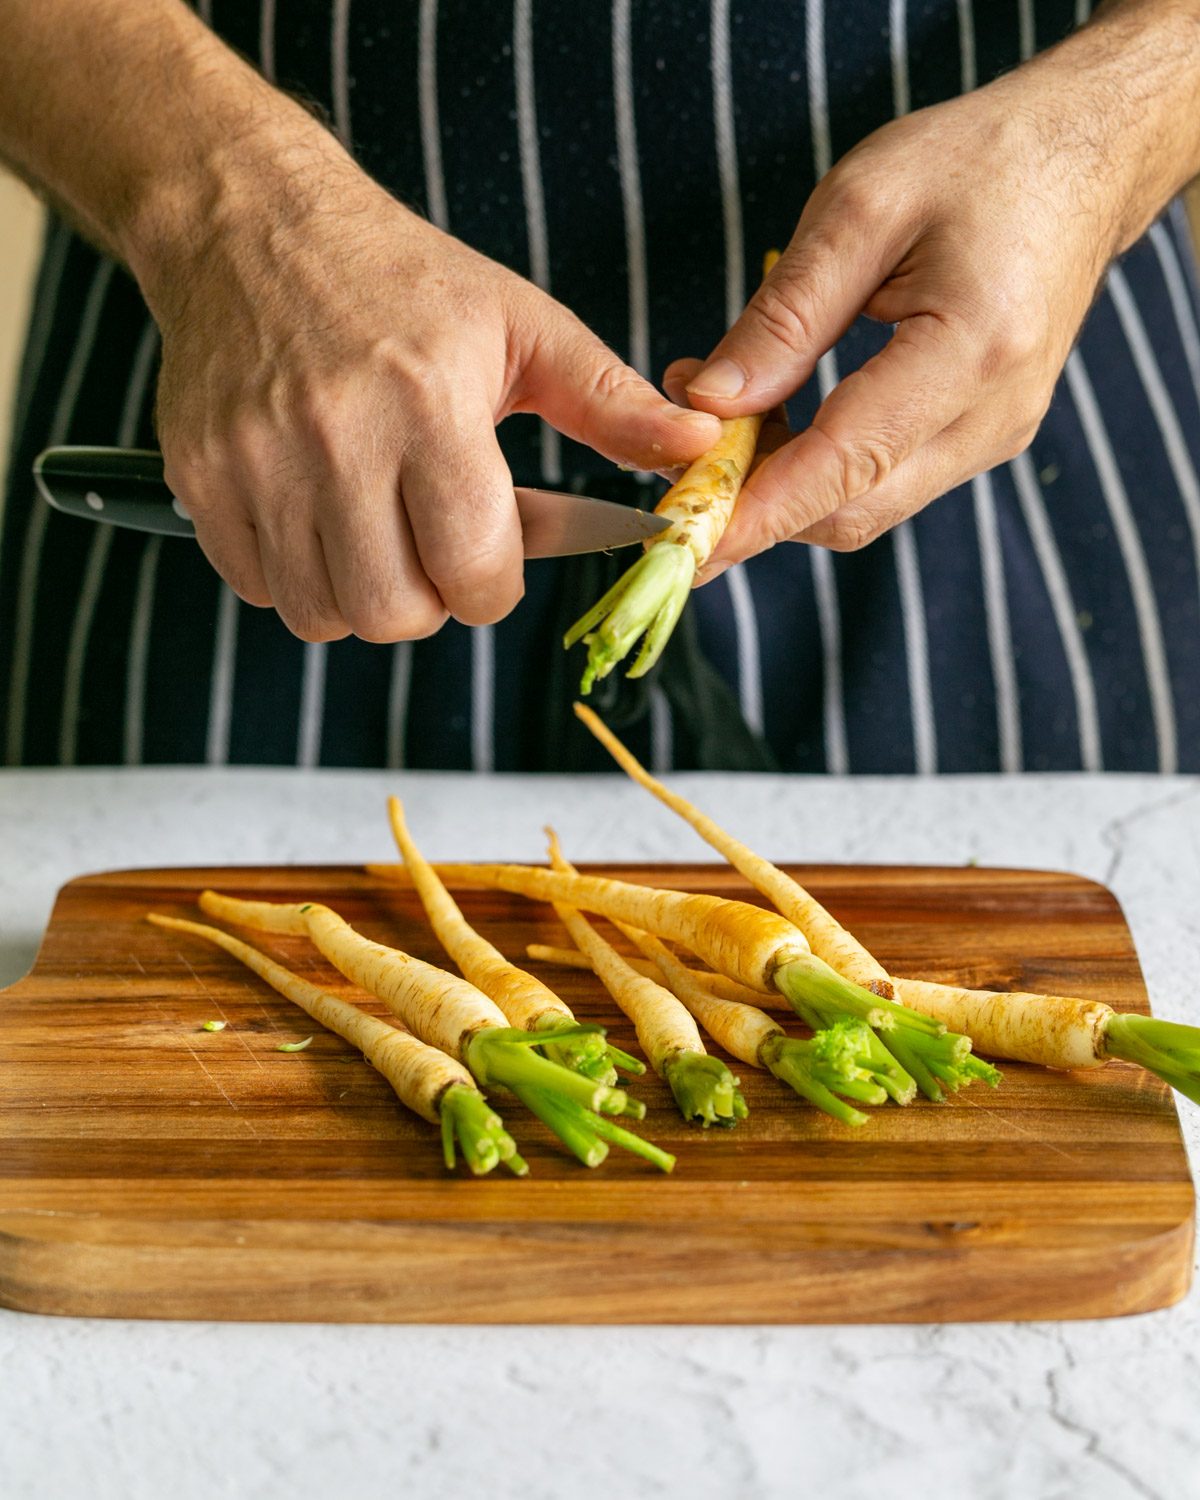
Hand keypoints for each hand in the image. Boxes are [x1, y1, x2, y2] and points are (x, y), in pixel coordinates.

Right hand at [147, 140, 719, 641]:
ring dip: (362, 594)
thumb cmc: (405, 282)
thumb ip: (611, 402)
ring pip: (322, 615)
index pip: (476, 575)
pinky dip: (295, 576)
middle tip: (432, 543)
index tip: (491, 549)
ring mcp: (255, 463)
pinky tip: (317, 516)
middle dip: (430, 599)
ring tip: (375, 526)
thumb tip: (702, 447)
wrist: (253, 226)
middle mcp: (335, 440)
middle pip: (396, 614)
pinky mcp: (199, 477)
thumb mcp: (524, 328)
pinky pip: (257, 589)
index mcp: (431, 406)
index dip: (495, 582)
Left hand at [669, 4, 1199, 576]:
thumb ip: (784, 317)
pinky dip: (818, 467)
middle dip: (754, 502)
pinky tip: (775, 415)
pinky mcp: (984, 439)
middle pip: (850, 511)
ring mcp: (996, 437)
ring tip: (721, 413)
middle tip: (677, 451)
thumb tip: (707, 404)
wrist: (1083, 159)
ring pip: (864, 506)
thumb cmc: (976, 162)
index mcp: (972, 349)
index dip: (755, 514)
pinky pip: (885, 481)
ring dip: (781, 482)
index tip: (681, 543)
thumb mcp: (860, 207)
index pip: (843, 466)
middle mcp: (994, 416)